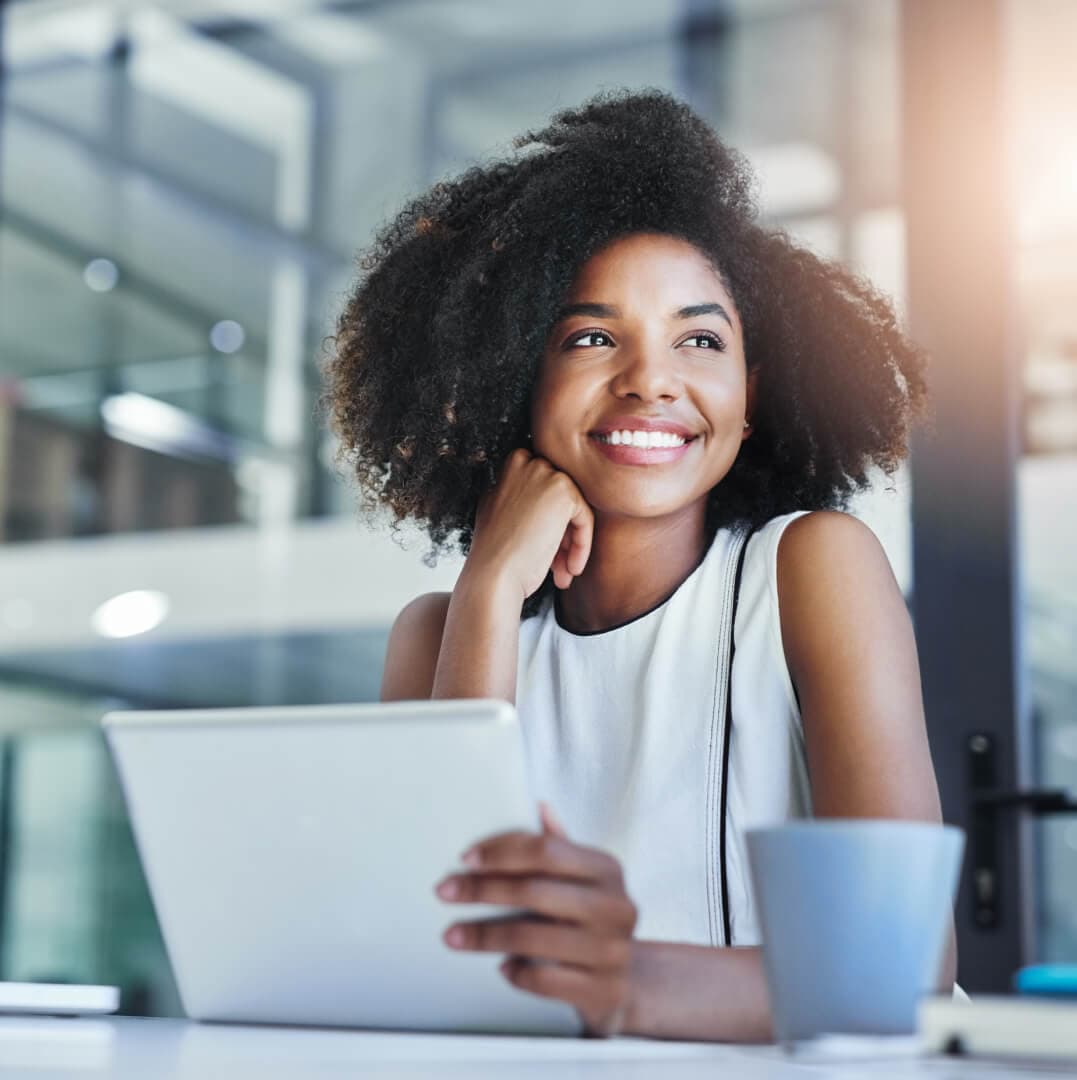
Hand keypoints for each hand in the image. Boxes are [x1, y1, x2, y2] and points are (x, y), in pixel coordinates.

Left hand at [435, 803, 637, 1036]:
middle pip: (534, 891)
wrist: (626, 981)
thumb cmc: (592, 919)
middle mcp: (614, 906)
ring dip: (484, 935)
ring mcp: (611, 950)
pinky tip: (502, 966)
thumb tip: (540, 806)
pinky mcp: (602, 989)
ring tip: (452, 935)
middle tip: (444, 891)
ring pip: (532, 938)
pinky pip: (544, 980)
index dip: (501, 852)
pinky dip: (516, 972)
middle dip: (482, 890)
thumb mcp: (584, 879)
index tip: (465, 859)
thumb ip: (560, 846)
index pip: (547, 850)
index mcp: (606, 869)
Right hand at [467, 448, 593, 598]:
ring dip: (571, 544)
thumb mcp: (499, 512)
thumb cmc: (495, 554)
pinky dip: (582, 545)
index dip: (547, 522)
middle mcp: (526, 462)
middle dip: (562, 534)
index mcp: (510, 466)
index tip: (545, 548)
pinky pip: (585, 518)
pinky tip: (570, 569)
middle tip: (558, 565)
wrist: (493, 575)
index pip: (544, 490)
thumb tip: (546, 502)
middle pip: (560, 498)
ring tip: (563, 572)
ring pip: (574, 510)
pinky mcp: (564, 491)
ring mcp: (545, 473)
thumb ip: (520, 497)